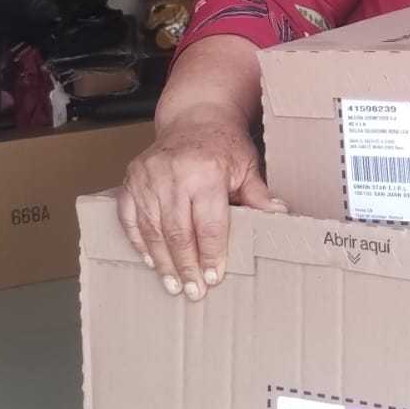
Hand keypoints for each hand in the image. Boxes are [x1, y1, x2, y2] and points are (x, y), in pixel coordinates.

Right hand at [118, 115, 285, 304]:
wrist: (195, 116)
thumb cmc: (223, 143)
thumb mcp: (247, 165)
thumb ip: (258, 195)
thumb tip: (279, 216)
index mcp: (205, 172)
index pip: (208, 225)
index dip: (212, 255)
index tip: (213, 278)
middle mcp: (172, 174)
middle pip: (178, 232)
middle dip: (186, 266)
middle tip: (192, 292)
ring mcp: (147, 176)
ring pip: (152, 229)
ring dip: (162, 261)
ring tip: (172, 284)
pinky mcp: (131, 179)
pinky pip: (130, 217)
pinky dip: (139, 241)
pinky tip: (150, 260)